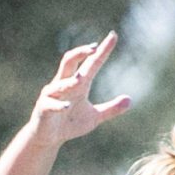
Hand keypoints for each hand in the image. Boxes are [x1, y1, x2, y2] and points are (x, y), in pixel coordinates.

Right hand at [28, 31, 131, 145]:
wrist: (49, 138)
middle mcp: (64, 84)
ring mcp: (52, 95)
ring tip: (81, 80)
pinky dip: (58, 105)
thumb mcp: (95, 116)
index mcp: (78, 83)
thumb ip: (111, 109)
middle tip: (94, 47)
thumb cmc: (70, 123)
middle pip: (70, 62)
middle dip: (80, 53)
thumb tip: (130, 100)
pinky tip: (66, 106)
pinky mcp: (44, 108)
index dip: (102, 51)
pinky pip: (51, 104)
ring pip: (60, 83)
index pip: (92, 63)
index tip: (113, 36)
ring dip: (70, 82)